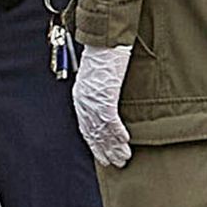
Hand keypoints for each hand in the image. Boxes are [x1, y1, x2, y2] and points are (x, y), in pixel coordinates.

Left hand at [72, 43, 132, 168]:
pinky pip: (111, 121)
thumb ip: (98, 91)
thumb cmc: (102, 56)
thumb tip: (106, 101)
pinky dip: (118, 133)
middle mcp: (84, 102)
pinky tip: (125, 142)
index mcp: (81, 98)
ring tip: (123, 158)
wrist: (104, 43)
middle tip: (115, 163)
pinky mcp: (104, 97)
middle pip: (94, 133)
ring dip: (114, 146)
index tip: (102, 155)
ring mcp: (93, 100)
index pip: (86, 127)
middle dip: (105, 150)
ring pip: (103, 131)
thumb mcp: (95, 77)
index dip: (95, 143)